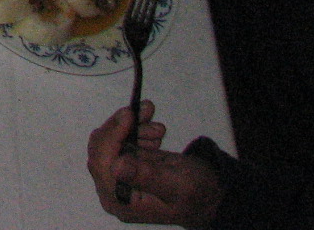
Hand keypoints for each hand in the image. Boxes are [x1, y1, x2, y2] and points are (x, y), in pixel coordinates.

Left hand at [87, 102, 223, 226]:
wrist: (211, 195)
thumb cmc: (198, 195)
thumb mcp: (179, 186)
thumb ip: (148, 177)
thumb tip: (116, 166)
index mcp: (121, 201)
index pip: (102, 165)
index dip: (111, 137)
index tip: (129, 115)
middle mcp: (113, 190)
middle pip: (102, 150)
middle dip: (123, 127)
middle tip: (147, 112)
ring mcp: (117, 176)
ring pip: (111, 141)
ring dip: (132, 127)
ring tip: (159, 129)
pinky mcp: (126, 164)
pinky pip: (120, 140)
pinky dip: (135, 129)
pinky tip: (154, 132)